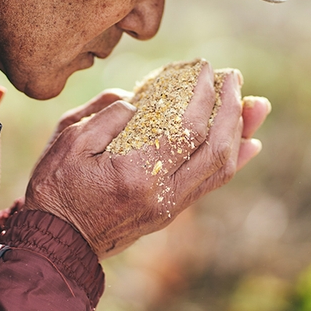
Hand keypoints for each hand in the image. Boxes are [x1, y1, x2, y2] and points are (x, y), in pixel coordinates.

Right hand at [22, 63, 270, 258]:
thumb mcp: (68, 140)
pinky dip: (233, 160)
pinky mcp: (170, 213)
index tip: (205, 67)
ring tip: (255, 104)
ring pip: (221, 168)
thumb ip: (105, 113)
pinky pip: (211, 183)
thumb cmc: (54, 187)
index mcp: (136, 173)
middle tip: (235, 77)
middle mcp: (161, 194)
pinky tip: (248, 142)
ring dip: (241, 133)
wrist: (55, 244)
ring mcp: (169, 208)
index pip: (186, 127)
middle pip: (216, 148)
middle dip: (233, 108)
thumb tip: (138, 99)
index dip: (203, 93)